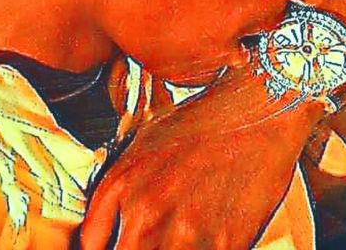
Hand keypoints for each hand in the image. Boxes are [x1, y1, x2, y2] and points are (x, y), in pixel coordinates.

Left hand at [80, 67, 324, 249]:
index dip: (104, 246)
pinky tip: (206, 238)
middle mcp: (145, 212)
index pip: (90, 243)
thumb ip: (119, 187)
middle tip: (151, 237)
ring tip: (181, 233)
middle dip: (129, 249)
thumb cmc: (202, 122)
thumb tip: (105, 226)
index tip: (119, 240)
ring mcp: (184, 233)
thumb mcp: (144, 142)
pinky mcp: (224, 245)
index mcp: (121, 184)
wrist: (255, 110)